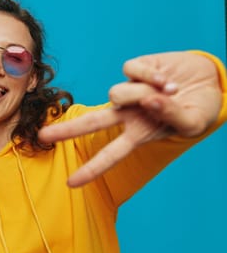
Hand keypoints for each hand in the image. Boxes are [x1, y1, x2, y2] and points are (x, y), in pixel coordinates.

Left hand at [38, 51, 222, 186]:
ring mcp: (128, 91)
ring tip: (169, 92)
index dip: (91, 170)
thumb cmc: (198, 108)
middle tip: (42, 136)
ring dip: (143, 94)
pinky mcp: (135, 69)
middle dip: (66, 130)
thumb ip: (171, 116)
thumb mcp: (192, 122)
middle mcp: (127, 114)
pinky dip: (151, 76)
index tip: (70, 183)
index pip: (110, 155)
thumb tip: (148, 101)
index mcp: (137, 134)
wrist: (210, 81)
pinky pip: (132, 71)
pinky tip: (166, 80)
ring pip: (116, 94)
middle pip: (90, 123)